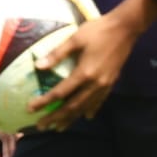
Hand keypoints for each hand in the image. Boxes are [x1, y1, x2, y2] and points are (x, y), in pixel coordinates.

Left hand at [28, 11, 138, 131]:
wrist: (126, 28)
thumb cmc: (99, 30)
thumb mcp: (75, 38)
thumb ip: (57, 54)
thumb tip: (38, 66)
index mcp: (84, 73)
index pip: (60, 92)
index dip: (44, 102)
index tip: (31, 109)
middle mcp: (94, 84)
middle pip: (72, 106)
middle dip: (55, 117)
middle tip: (41, 126)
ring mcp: (104, 85)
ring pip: (85, 107)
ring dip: (71, 118)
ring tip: (59, 127)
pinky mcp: (111, 82)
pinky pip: (99, 101)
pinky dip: (91, 110)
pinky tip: (87, 116)